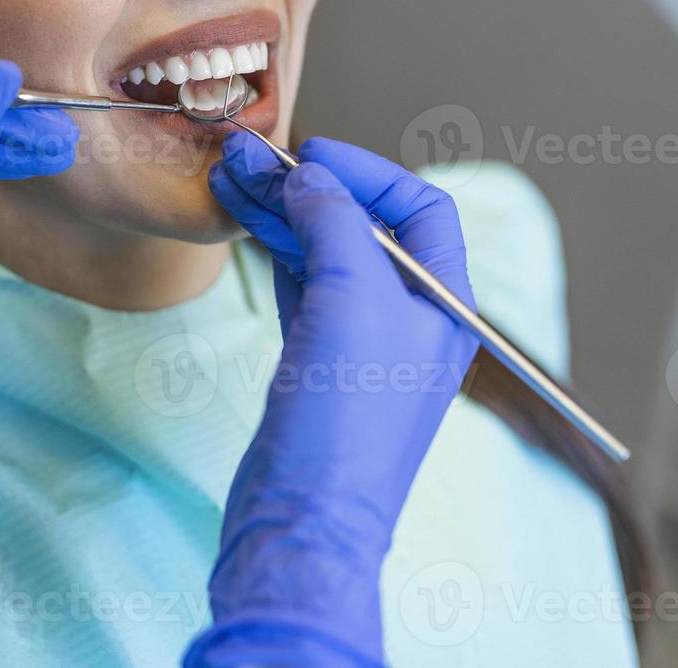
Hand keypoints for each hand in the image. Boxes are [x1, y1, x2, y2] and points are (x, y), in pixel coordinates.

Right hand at [186, 136, 478, 666]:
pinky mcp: (319, 371)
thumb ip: (335, 223)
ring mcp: (363, 348)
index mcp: (445, 304)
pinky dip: (275, 257)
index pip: (420, 209)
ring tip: (232, 184)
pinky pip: (302, 293)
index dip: (368, 172)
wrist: (303, 523)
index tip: (310, 155)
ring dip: (283, 218)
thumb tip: (309, 175)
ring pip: (326, 258)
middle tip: (250, 162)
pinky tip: (247, 231)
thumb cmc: (346, 419)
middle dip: (310, 190)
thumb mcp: (352, 298)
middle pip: (365, 228)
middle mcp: (411, 322)